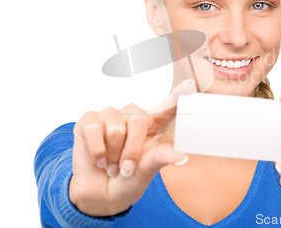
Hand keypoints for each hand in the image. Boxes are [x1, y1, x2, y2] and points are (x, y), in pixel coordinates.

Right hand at [69, 79, 196, 216]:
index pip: (168, 107)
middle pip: (139, 121)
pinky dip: (97, 150)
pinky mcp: (89, 119)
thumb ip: (160, 160)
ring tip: (111, 165)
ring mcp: (110, 115)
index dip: (179, 95)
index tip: (191, 86)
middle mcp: (133, 115)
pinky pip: (94, 129)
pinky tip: (99, 160)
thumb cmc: (127, 180)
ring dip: (113, 154)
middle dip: (131, 151)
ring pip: (115, 128)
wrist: (99, 194)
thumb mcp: (146, 174)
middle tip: (125, 169)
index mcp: (153, 125)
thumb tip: (180, 156)